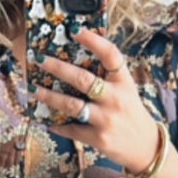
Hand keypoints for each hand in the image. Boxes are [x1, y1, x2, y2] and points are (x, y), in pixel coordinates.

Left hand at [34, 26, 161, 174]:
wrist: (145, 146)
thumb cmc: (130, 112)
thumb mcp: (125, 90)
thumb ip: (107, 76)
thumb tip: (75, 57)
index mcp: (123, 82)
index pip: (110, 55)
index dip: (93, 40)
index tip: (74, 30)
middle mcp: (115, 99)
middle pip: (83, 79)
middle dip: (57, 68)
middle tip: (39, 59)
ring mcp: (106, 119)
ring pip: (71, 105)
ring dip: (49, 96)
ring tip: (33, 88)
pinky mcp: (98, 138)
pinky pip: (71, 129)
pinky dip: (57, 125)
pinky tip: (46, 120)